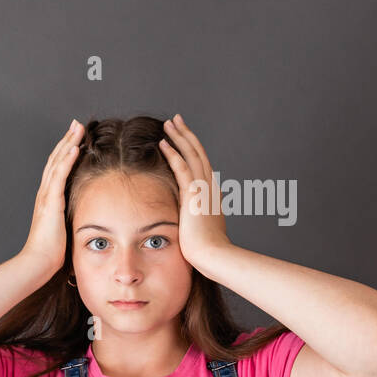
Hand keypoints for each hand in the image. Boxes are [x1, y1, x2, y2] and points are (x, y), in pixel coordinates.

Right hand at [20, 119, 83, 273]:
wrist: (38, 263)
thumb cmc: (51, 254)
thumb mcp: (64, 231)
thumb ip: (72, 220)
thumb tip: (87, 219)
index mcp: (48, 200)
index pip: (57, 170)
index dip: (66, 152)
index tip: (76, 139)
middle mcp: (45, 194)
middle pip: (56, 160)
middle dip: (67, 140)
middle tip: (77, 124)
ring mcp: (46, 197)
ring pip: (57, 163)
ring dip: (68, 143)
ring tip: (78, 128)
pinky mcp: (50, 202)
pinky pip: (59, 176)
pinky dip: (66, 160)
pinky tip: (74, 147)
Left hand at [158, 114, 232, 268]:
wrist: (214, 256)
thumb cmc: (206, 249)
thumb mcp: (202, 229)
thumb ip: (198, 218)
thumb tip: (194, 218)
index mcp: (211, 193)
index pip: (201, 164)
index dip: (192, 149)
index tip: (182, 137)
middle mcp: (209, 186)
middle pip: (198, 153)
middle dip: (186, 135)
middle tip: (176, 120)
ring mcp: (203, 189)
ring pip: (192, 155)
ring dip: (179, 137)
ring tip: (169, 123)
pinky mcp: (194, 194)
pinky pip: (182, 168)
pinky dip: (173, 154)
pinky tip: (163, 143)